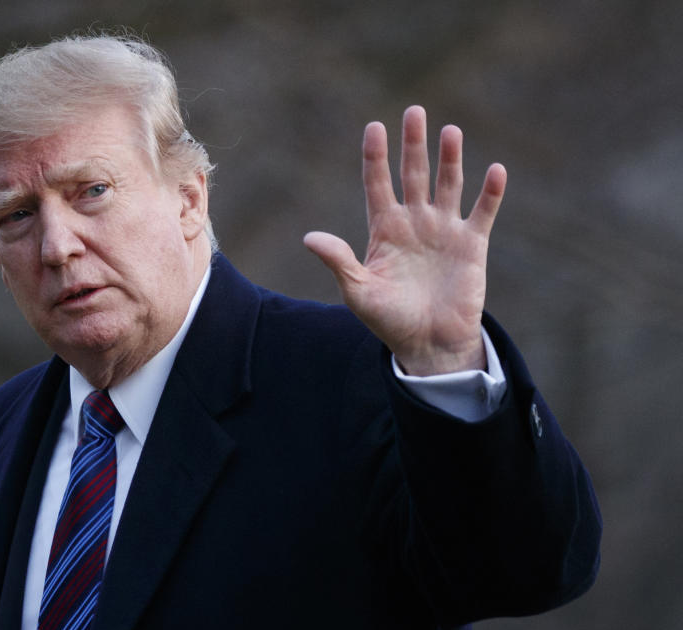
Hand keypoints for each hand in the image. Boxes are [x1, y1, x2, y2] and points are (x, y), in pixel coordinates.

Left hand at [304, 105, 505, 374]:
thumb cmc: (389, 320)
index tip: (374, 127)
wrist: (428, 344)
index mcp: (384, 230)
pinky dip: (489, 193)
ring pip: (448, 184)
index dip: (376, 156)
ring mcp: (443, 231)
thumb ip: (339, 261)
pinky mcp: (471, 245)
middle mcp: (414, 222)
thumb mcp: (358, 291)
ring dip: (449, 159)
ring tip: (450, 130)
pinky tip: (494, 170)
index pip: (377, 184)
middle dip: (413, 144)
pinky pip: (482, 213)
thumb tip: (309, 237)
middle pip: (413, 174)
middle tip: (415, 111)